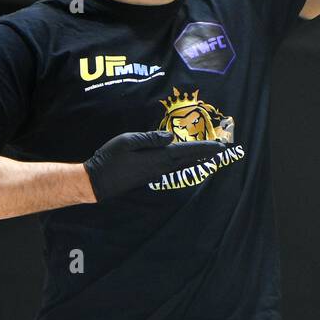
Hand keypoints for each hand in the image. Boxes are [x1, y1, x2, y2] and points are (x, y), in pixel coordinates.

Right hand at [82, 130, 226, 202]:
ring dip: (196, 158)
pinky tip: (186, 160)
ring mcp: (155, 173)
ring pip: (182, 165)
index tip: (221, 146)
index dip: (204, 148)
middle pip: (188, 159)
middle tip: (221, 149)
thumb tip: (170, 137)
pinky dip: (184, 162)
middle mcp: (161, 167)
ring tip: (209, 154)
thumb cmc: (110, 158)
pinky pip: (173, 167)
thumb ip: (151, 139)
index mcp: (159, 158)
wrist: (97, 181)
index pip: (187, 151)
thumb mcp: (128, 141)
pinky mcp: (149, 175)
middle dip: (205, 154)